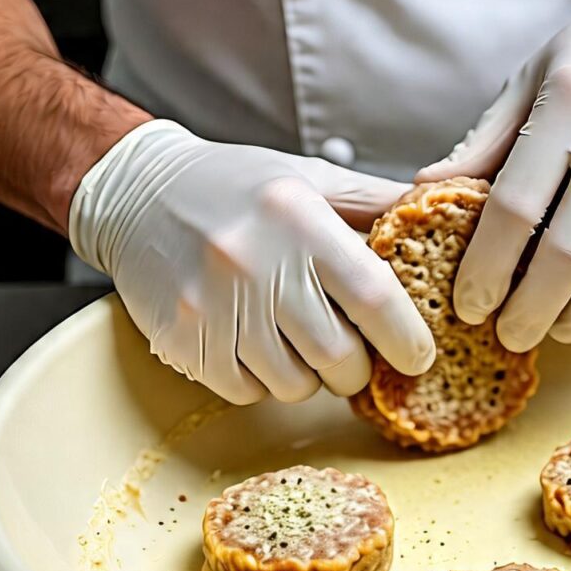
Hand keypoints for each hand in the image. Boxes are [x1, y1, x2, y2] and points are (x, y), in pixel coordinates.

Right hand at [69, 121, 433, 403]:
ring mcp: (214, 306)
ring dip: (309, 375)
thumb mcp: (311, 179)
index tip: (418, 357)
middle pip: (339, 357)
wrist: (136, 191)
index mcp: (299, 220)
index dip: (406, 339)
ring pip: (295, 385)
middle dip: (358, 367)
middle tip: (351, 350)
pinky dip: (262, 381)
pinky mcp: (183, 339)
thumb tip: (434, 215)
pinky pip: (248, 392)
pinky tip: (254, 344)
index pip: (374, 297)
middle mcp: (256, 264)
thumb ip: (374, 202)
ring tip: (295, 338)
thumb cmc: (236, 187)